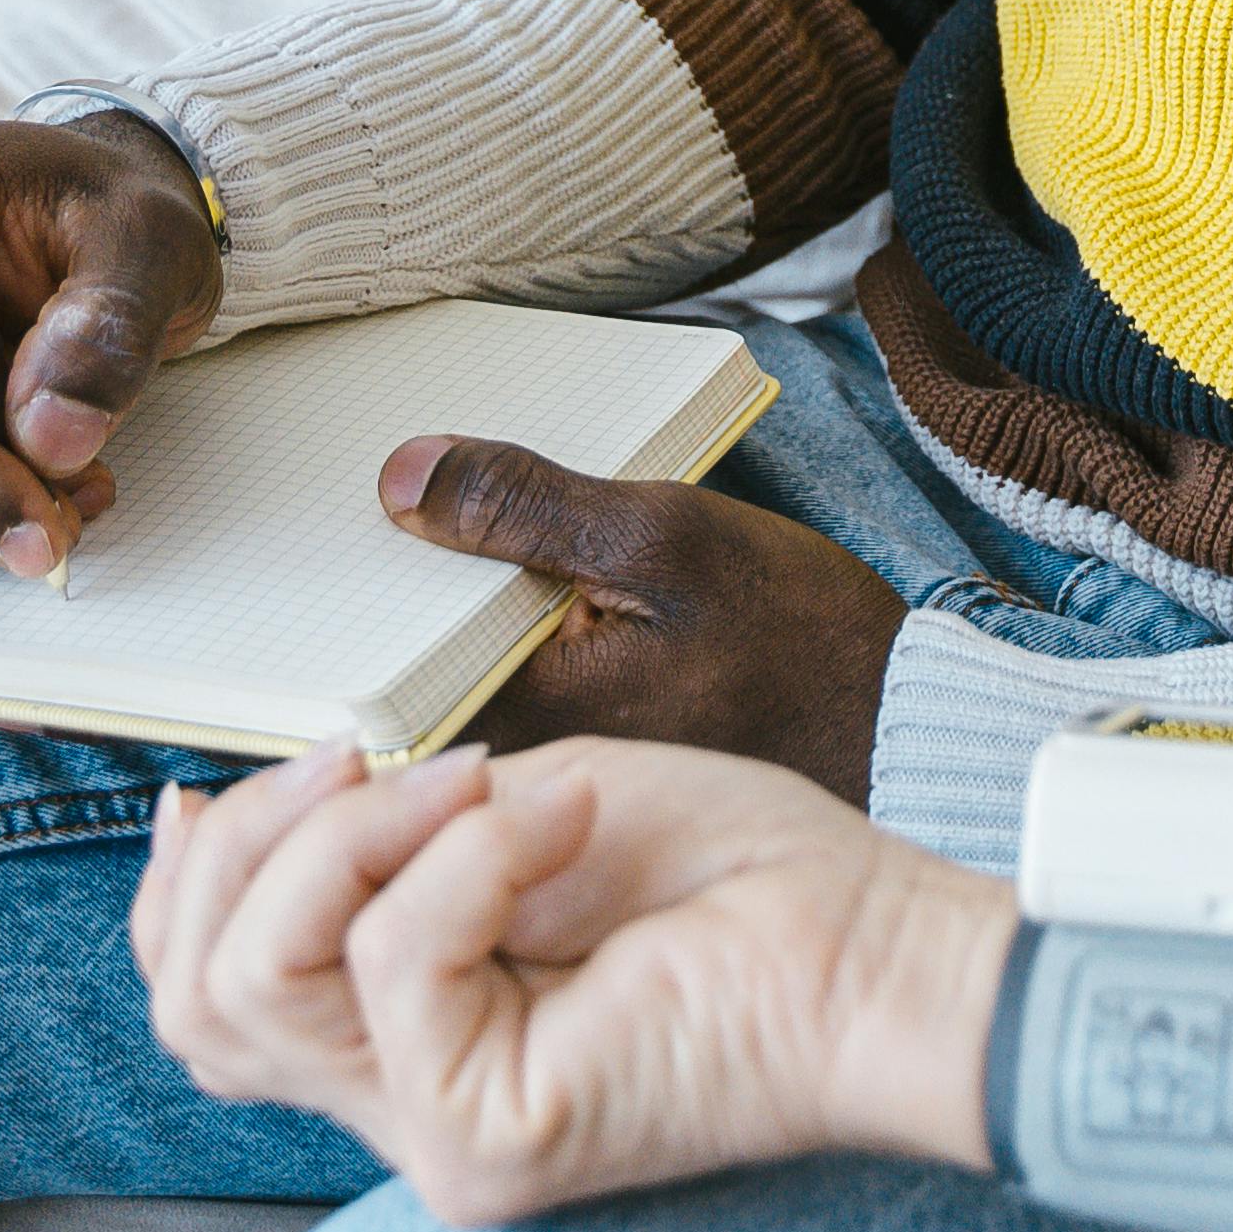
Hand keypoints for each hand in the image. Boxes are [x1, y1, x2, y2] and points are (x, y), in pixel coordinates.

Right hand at [130, 733, 1012, 1215]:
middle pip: (197, 1003)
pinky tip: (567, 815)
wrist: (875, 937)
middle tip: (366, 756)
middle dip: (250, 843)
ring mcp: (440, 1136)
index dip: (180, 889)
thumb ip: (374, 836)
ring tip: (480, 779)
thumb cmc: (737, 868)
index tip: (211, 781)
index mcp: (405, 1031)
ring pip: (257, 984)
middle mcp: (404, 1103)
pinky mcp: (487, 1143)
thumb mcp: (510, 809)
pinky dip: (468, 853)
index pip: (202, 1000)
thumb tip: (208, 814)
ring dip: (347, 837)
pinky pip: (390, 966)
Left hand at [373, 437, 905, 800]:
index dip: (352, 572)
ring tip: (448, 492)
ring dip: (449, 575)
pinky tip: (516, 538)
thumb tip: (400, 476)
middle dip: (392, 565)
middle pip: (405, 650)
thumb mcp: (661, 538)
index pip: (379, 655)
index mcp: (513, 718)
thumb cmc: (792, 636)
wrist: (892, 718)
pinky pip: (502, 656)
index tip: (341, 503)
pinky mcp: (577, 730)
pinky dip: (499, 593)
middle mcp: (512, 755)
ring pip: (452, 650)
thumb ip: (525, 507)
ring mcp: (544, 749)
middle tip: (390, 477)